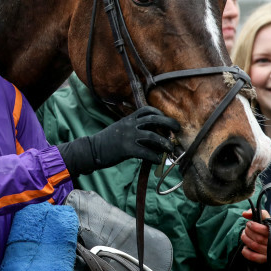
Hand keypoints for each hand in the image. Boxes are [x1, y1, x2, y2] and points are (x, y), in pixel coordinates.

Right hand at [57, 106, 179, 176]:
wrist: (92, 149)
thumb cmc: (106, 141)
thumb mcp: (119, 128)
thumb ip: (132, 127)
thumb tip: (149, 133)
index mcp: (128, 119)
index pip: (146, 110)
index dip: (159, 113)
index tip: (165, 119)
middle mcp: (130, 125)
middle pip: (154, 119)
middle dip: (169, 123)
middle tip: (178, 129)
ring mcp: (128, 136)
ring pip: (153, 136)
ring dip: (165, 143)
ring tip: (170, 149)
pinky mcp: (127, 149)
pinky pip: (146, 152)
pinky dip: (154, 157)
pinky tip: (157, 161)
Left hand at [240, 209, 270, 263]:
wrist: (267, 236)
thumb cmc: (265, 225)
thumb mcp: (263, 217)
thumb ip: (254, 212)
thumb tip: (245, 214)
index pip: (267, 230)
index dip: (255, 227)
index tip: (249, 223)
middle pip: (260, 238)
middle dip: (248, 232)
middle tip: (246, 229)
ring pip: (256, 246)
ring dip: (246, 239)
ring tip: (244, 235)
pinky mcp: (266, 259)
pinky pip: (255, 257)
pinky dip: (246, 252)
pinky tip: (244, 247)